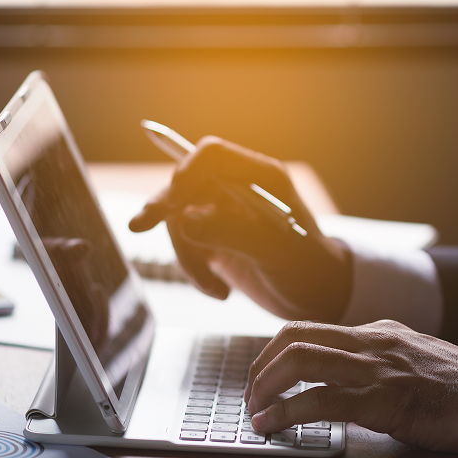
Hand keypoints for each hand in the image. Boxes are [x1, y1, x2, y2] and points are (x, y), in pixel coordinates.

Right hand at [129, 137, 351, 322]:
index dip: (185, 171)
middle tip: (139, 226)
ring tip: (215, 290)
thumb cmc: (311, 271)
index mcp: (262, 178)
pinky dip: (194, 270)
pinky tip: (218, 291)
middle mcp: (239, 189)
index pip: (212, 156)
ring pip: (180, 220)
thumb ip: (233, 233)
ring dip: (187, 257)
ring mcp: (224, 213)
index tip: (171, 202)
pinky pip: (186, 245)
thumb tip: (185, 220)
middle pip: (186, 185)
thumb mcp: (276, 253)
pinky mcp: (214, 238)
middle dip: (165, 208)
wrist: (318, 301)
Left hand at [244, 319, 457, 451]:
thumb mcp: (413, 361)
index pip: (308, 329)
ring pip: (299, 362)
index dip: (274, 353)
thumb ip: (379, 363)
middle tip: (251, 396)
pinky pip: (321, 400)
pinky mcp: (383, 399)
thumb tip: (343, 381)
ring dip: (265, 388)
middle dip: (260, 368)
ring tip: (254, 412)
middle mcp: (371, 342)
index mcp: (377, 332)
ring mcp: (377, 368)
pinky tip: (272, 426)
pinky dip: (287, 412)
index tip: (262, 377)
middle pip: (292, 339)